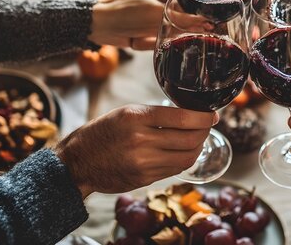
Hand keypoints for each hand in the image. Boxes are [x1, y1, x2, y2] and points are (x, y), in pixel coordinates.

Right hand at [54, 105, 217, 197]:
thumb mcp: (125, 113)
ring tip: (198, 138)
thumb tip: (190, 116)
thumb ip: (156, 115)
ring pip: (187, 156)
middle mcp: (140, 140)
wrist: (78, 162)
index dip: (204, 117)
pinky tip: (184, 151)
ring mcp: (143, 162)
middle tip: (208, 125)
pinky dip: (185, 159)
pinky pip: (176, 169)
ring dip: (198, 147)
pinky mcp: (145, 178)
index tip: (212, 114)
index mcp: (135, 117)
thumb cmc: (103, 132)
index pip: (183, 117)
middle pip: (190, 138)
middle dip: (205, 131)